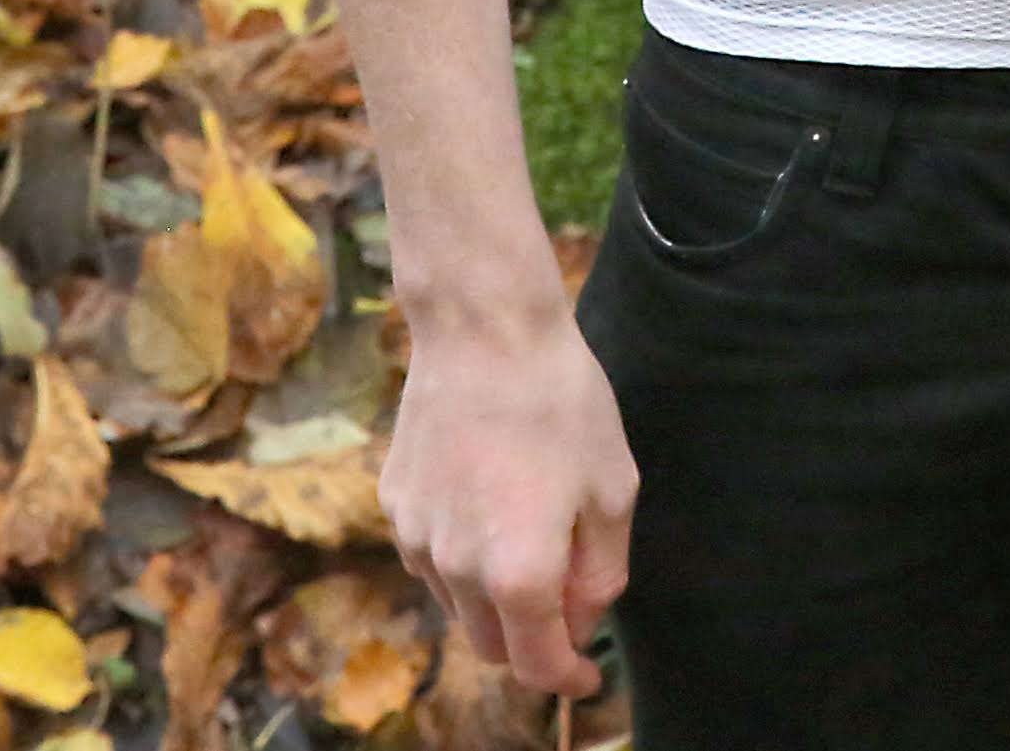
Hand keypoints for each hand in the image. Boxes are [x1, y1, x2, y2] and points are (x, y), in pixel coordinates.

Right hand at [381, 316, 637, 697]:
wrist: (484, 329)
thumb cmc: (561, 401)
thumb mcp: (613, 487)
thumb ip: (601, 570)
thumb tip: (582, 618)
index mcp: (519, 573)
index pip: (539, 664)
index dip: (569, 679)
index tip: (589, 675)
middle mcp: (458, 569)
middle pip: (493, 646)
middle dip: (533, 641)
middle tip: (569, 597)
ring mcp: (419, 539)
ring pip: (459, 605)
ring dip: (495, 597)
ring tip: (532, 529)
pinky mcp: (396, 506)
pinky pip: (432, 558)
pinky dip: (464, 556)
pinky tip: (491, 499)